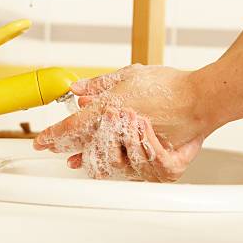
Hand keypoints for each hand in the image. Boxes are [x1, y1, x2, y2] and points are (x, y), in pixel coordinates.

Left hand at [34, 64, 212, 181]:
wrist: (201, 100)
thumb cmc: (171, 85)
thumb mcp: (130, 75)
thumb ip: (100, 84)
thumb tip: (76, 90)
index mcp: (110, 109)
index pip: (72, 127)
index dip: (53, 136)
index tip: (40, 141)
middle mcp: (119, 132)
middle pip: (84, 148)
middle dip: (68, 149)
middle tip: (56, 150)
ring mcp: (135, 148)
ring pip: (102, 160)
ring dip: (89, 159)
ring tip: (79, 160)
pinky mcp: (150, 161)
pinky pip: (125, 167)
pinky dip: (113, 163)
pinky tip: (107, 163)